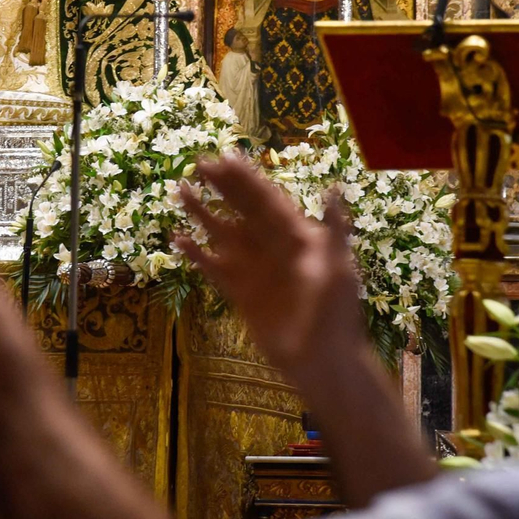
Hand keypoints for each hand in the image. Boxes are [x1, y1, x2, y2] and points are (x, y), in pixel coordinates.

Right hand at [176, 156, 365, 381]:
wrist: (320, 361)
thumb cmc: (336, 315)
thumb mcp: (339, 269)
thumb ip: (335, 230)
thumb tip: (334, 189)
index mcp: (297, 236)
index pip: (268, 200)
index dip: (248, 179)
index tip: (227, 158)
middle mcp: (272, 246)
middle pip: (243, 208)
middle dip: (224, 186)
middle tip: (201, 162)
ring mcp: (253, 268)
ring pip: (223, 232)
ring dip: (203, 212)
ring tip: (182, 189)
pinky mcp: (238, 292)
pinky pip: (212, 266)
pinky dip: (196, 253)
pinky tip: (178, 239)